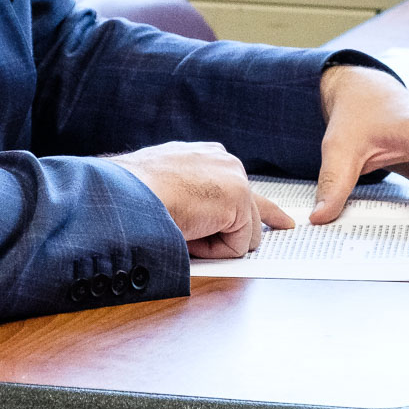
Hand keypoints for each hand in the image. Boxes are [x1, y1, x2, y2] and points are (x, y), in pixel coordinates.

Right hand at [110, 141, 293, 258]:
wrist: (127, 194)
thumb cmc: (134, 194)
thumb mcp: (165, 189)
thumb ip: (194, 198)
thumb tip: (202, 222)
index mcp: (206, 157)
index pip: (239, 184)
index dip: (262, 209)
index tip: (282, 222)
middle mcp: (225, 161)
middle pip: (252, 211)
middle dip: (238, 233)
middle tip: (252, 230)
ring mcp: (235, 177)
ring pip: (244, 233)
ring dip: (213, 242)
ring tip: (181, 228)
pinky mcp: (238, 198)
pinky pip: (238, 245)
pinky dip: (214, 250)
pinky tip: (190, 234)